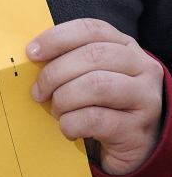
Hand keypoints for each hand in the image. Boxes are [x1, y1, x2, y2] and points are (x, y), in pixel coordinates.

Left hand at [27, 18, 163, 175]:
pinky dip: (71, 123)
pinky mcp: (137, 130)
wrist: (134, 147)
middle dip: (55, 72)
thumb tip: (33, 54)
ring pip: (96, 85)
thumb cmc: (105, 104)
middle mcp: (142, 67)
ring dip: (64, 98)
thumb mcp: (94, 74)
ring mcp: (145, 99)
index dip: (57, 37)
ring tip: (55, 110)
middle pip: (92, 56)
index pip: (91, 29)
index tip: (32, 52)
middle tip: (38, 91)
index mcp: (126, 46)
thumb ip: (73, 58)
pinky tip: (68, 128)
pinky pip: (95, 120)